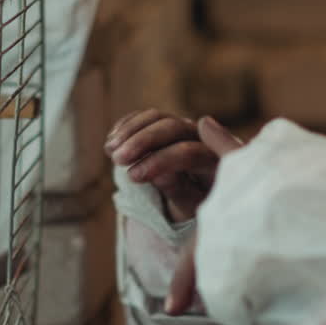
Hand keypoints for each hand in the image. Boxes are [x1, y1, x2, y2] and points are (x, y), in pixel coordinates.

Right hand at [104, 110, 240, 222]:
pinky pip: (147, 116)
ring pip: (158, 117)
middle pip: (173, 128)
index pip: (190, 153)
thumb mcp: (188, 207)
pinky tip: (111, 140)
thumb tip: (162, 173)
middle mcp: (204, 137)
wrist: (191, 199)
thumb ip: (179, 190)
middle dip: (143, 141)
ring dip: (130, 131)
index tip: (133, 177)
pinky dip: (128, 125)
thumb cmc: (194, 207)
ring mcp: (184, 125)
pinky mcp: (168, 123)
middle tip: (118, 159)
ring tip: (108, 150)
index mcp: (216, 158)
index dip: (161, 161)